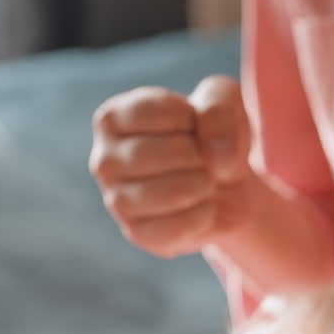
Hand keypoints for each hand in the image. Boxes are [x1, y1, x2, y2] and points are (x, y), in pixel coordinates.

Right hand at [88, 75, 256, 257]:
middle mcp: (104, 160)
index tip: (196, 126)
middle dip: (193, 155)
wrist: (228, 184)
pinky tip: (206, 207)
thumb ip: (219, 105)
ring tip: (207, 181)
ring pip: (154, 195)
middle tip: (205, 159)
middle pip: (145, 154)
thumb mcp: (225, 100)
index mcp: (112, 119)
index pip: (144, 113)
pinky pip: (168, 229)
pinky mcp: (137, 233)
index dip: (186, 119)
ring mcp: (115, 200)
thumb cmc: (215, 135)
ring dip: (198, 186)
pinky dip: (200, 217)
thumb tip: (216, 155)